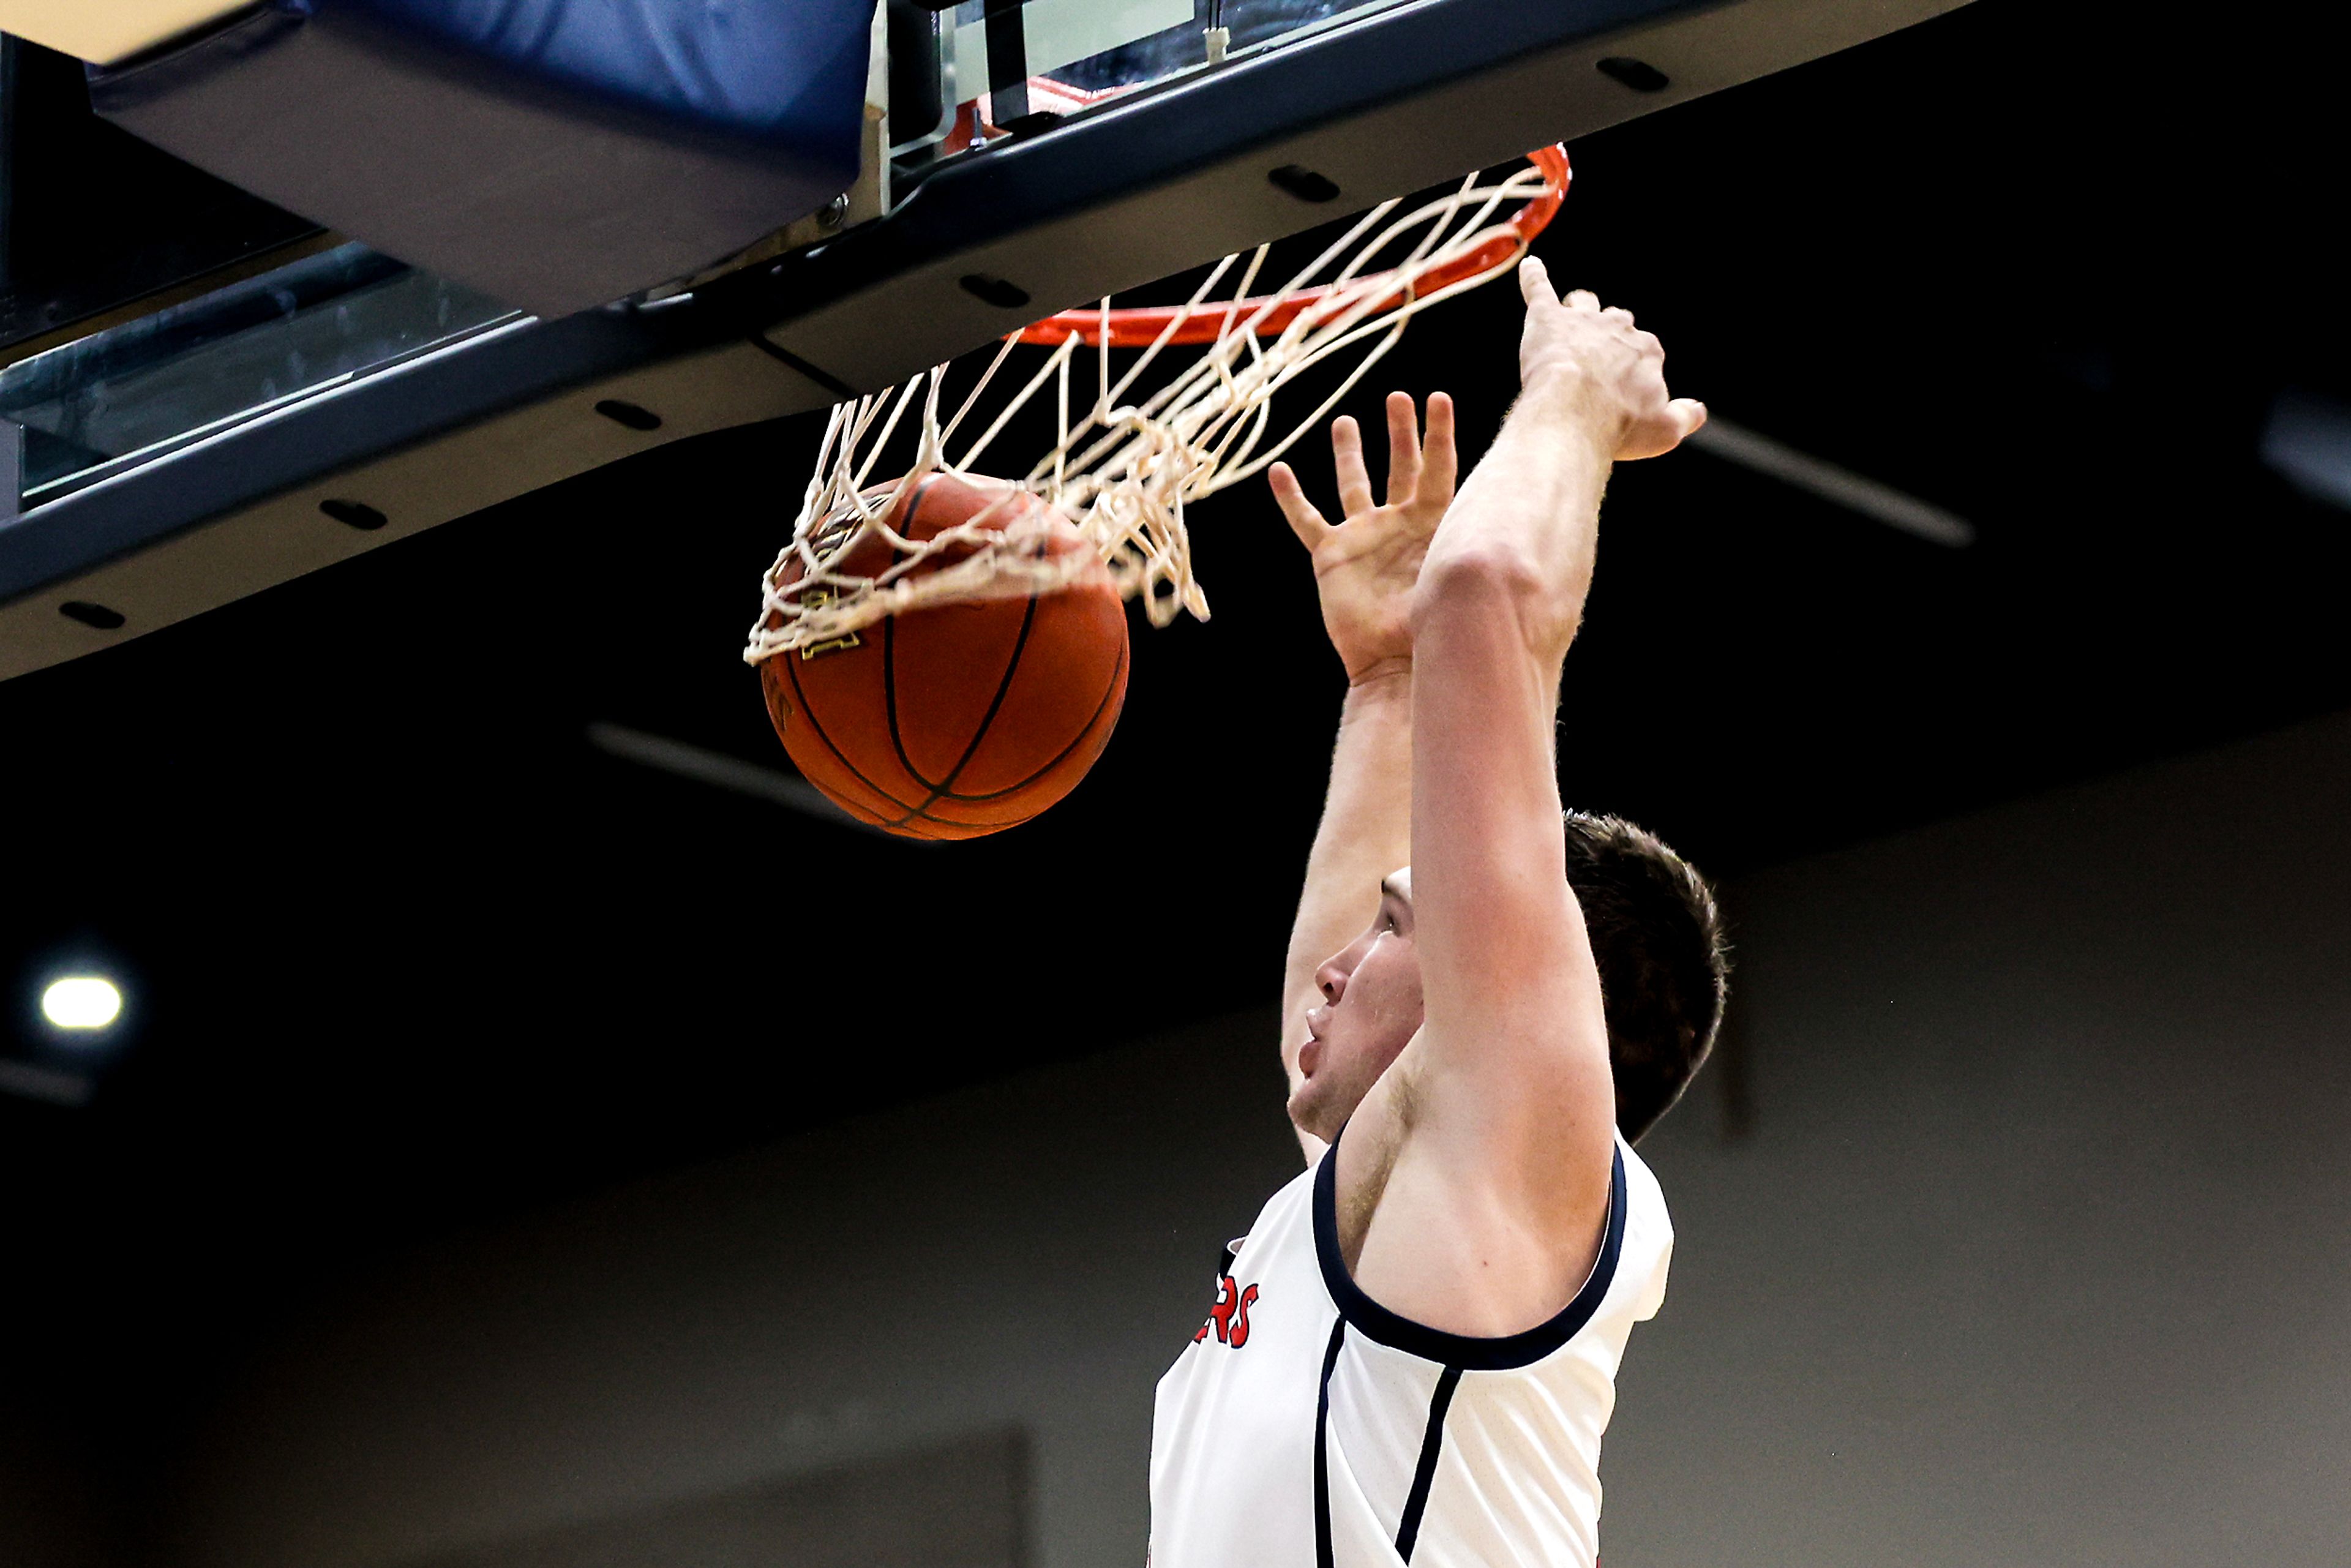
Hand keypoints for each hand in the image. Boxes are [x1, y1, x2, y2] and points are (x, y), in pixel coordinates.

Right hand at [1270, 391, 1457, 684]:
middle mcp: (1399, 523)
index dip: (1438, 433)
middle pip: (1400, 466)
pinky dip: (1291, 498)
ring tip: (1346, 421)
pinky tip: (1279, 472)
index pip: (1438, 468)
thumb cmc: (1431, 626)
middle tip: (1399, 398)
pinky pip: (1307, 521)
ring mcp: (1364, 538)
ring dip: (1349, 453)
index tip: (1440, 398)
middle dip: (1400, 431)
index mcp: (1433, 523)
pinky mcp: (1332, 558)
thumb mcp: (1456, 577)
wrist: (1393, 664)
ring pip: (1354, 484)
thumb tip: (1527, 516)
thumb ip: (1472, 544)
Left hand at [1516, 257, 1705, 460]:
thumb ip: (1684, 418)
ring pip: (1584, 303)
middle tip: (1596, 356)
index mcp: (1647, 352)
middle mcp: (1618, 329)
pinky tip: (1529, 266)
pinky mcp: (1547, 318)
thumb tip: (1697, 410)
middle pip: (1616, 323)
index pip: (1644, 351)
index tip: (1623, 389)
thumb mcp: (1664, 431)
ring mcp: (1582, 321)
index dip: (1632, 369)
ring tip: (1570, 314)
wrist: (1575, 414)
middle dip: (1609, 335)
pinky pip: (1539, 288)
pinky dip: (1533, 276)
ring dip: (1579, 307)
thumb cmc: (1619, 425)